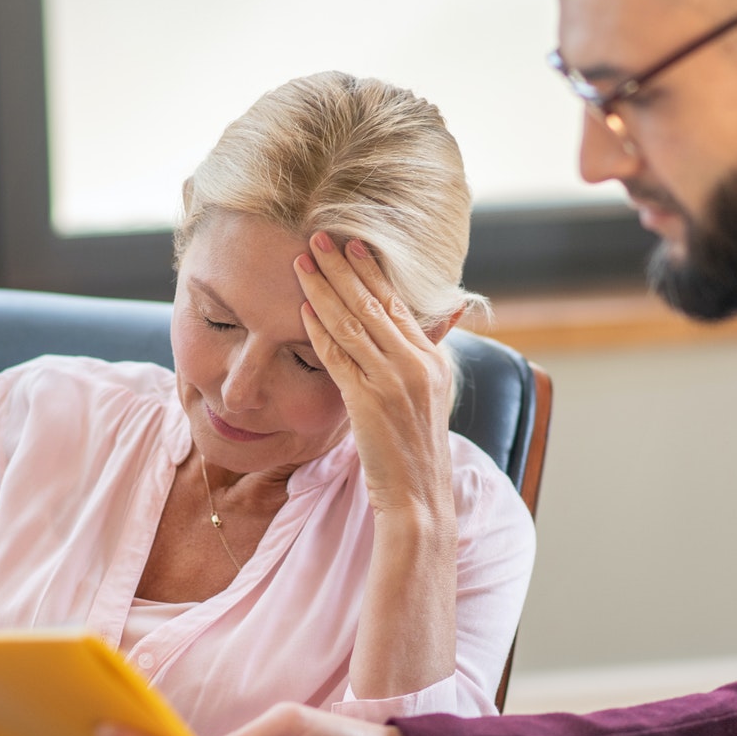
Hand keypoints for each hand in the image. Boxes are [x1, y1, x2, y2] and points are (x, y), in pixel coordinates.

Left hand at [294, 232, 455, 517]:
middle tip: (320, 238)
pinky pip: (339, 358)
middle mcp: (416, 365)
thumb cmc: (415, 450)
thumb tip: (432, 319)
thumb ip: (423, 356)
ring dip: (324, 290)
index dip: (373, 272)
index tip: (353, 244)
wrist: (418, 496)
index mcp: (432, 360)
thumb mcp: (430, 396)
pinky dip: (320, 331)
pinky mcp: (368, 402)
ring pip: (353, 324)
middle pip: (374, 304)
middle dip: (343, 269)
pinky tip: (304, 310)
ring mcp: (393, 382)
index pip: (399, 304)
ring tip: (303, 263)